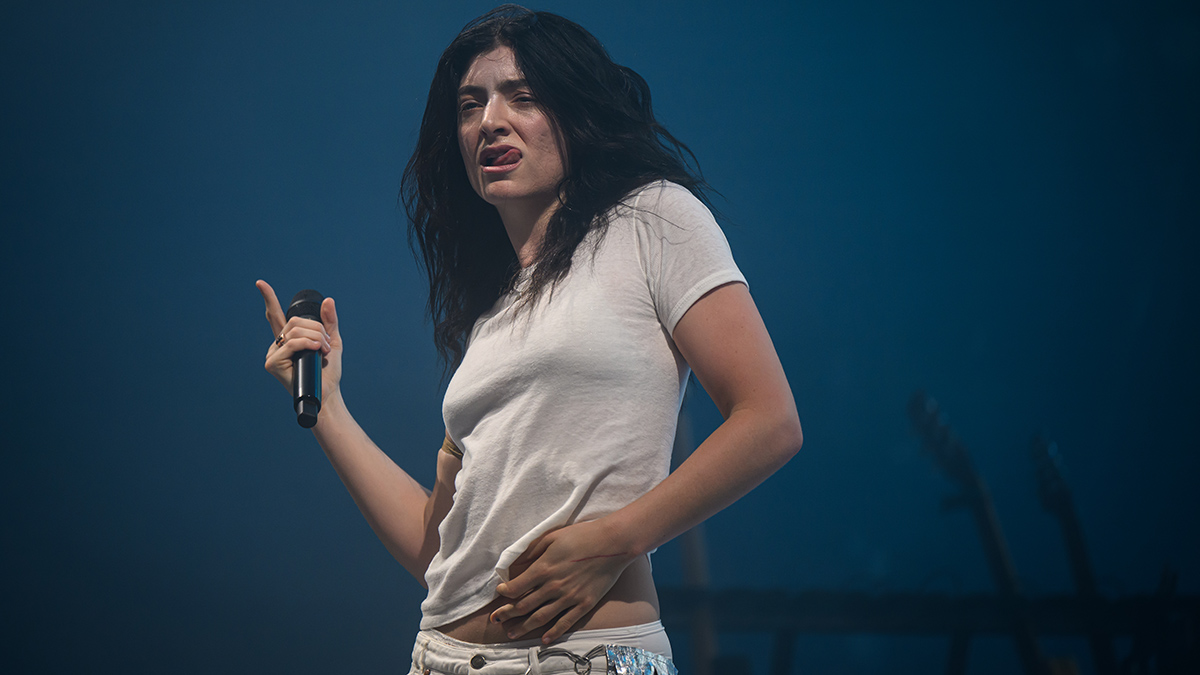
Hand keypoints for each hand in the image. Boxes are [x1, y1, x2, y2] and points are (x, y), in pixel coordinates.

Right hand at [256, 280, 342, 401]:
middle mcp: (278, 345)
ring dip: (316, 338)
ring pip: (295, 332)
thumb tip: (328, 300)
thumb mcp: (332, 342)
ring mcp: (273, 354)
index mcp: (288, 340)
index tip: (260, 283)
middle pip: (294, 322)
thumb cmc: (327, 372)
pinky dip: (308, 344)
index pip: (276, 315)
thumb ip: (329, 322)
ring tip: (323, 351)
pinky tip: (316, 351)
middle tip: (326, 344)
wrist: (327, 393)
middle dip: (316, 329)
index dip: (269, 299)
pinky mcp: (272, 363)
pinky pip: (291, 344)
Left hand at [489, 518, 635, 643]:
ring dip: (524, 626)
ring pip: (541, 617)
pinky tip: (544, 639)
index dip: (505, 592)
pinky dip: (553, 632)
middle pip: (524, 605)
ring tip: (512, 632)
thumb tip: (516, 561)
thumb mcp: (553, 537)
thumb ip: (533, 550)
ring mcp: (569, 597)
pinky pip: (565, 622)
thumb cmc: (582, 535)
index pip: (517, 587)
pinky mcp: (584, 604)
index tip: (500, 593)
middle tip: (496, 619)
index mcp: (544, 568)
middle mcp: (553, 586)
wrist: (612, 544)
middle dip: (507, 613)